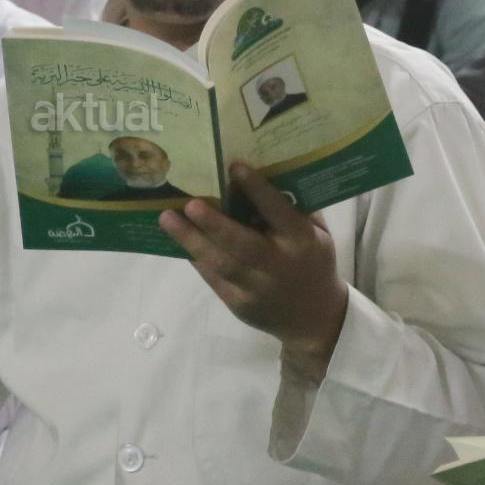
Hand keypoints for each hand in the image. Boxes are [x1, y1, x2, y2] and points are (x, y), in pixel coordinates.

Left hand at [159, 162, 347, 383]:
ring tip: (167, 218)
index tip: (234, 167)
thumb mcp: (317, 233)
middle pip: (242, 243)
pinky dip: (196, 258)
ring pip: (220, 263)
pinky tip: (179, 240)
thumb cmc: (312, 261)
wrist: (314, 317)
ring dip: (191, 240)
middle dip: (214, 224)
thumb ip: (294, 208)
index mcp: (301, 241)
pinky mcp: (239, 304)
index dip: (257, 189)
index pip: (278, 211)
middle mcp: (278, 265)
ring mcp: (257, 288)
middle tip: (190, 204)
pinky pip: (213, 278)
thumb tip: (263, 170)